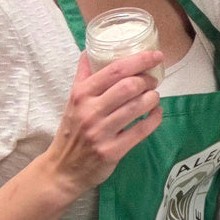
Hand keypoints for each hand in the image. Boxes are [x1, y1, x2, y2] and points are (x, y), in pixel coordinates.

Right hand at [44, 50, 162, 193]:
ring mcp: (101, 132)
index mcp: (81, 94)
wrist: (62, 169)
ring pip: (137, 107)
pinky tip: (156, 113)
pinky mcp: (112, 151)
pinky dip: (154, 118)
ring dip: (153, 98)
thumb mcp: (72, 100)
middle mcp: (90, 111)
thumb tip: (90, 50)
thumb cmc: (71, 130)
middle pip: (129, 86)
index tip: (155, 55)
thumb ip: (83, 75)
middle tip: (153, 81)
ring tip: (154, 96)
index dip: (139, 60)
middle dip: (148, 80)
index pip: (115, 70)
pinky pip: (141, 131)